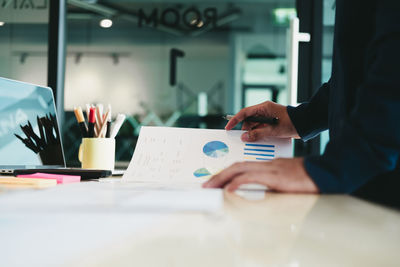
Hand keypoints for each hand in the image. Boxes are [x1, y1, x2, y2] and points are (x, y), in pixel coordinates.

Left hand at [202, 158, 318, 192]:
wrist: (328, 172)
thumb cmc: (311, 178)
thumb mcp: (289, 181)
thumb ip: (274, 184)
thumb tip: (263, 193)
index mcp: (270, 166)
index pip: (243, 166)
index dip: (228, 173)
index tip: (217, 180)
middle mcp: (268, 165)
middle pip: (237, 165)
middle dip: (219, 174)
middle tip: (207, 183)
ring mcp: (271, 169)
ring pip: (240, 169)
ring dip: (223, 177)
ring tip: (211, 186)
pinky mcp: (277, 176)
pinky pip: (253, 177)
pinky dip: (238, 182)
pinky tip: (229, 189)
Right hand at [226, 101, 298, 141]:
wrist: (307, 124)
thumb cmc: (293, 123)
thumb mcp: (273, 130)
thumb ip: (257, 134)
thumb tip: (244, 137)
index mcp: (264, 108)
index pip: (244, 113)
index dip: (235, 120)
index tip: (228, 127)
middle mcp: (265, 111)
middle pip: (249, 120)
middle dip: (245, 130)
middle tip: (243, 139)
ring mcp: (268, 117)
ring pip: (255, 126)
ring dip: (253, 133)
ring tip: (253, 141)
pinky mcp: (272, 123)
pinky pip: (261, 129)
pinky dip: (259, 135)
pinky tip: (260, 140)